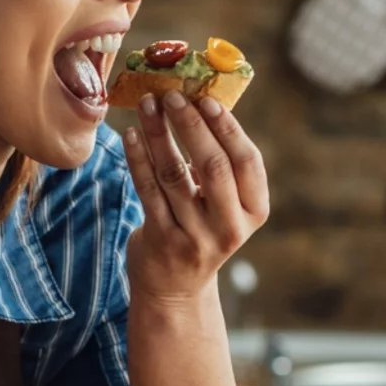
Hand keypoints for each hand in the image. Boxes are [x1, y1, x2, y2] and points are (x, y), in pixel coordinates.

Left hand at [123, 91, 268, 306]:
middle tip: (172, 96)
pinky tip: (130, 134)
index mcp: (254, 211)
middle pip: (213, 166)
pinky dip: (138, 157)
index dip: (228, 128)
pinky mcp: (162, 240)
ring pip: (175, 174)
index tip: (206, 100)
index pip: (247, 162)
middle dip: (191, 126)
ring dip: (158, 134)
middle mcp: (230, 227)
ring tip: (147, 106)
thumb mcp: (224, 205)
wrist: (175, 288)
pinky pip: (147, 190)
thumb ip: (221, 165)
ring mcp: (196, 237)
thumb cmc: (201, 229)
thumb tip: (199, 103)